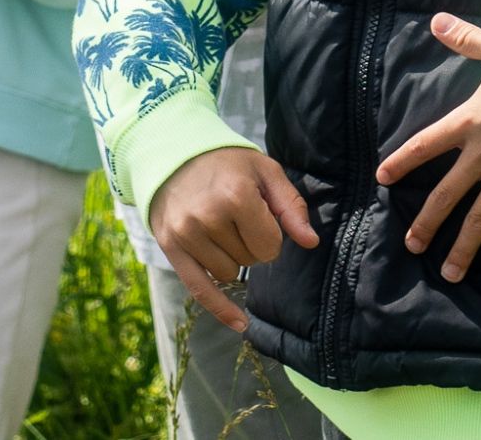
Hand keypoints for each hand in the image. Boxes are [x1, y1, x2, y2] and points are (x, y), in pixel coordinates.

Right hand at [150, 147, 318, 332]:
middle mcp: (208, 216)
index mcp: (236, 195)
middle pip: (249, 261)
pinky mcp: (170, 247)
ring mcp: (186, 234)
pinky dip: (221, 309)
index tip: (261, 216)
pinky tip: (240, 324)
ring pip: (228, 274)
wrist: (173, 155)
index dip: (272, 235)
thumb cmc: (226, 164)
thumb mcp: (265, 171)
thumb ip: (291, 206)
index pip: (270, 245)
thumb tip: (310, 242)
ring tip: (220, 227)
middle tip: (236, 216)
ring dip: (232, 259)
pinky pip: (199, 289)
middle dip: (250, 244)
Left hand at [375, 13, 480, 281]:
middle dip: (427, 222)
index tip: (382, 178)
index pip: (425, 144)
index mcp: (467, 125)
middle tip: (411, 246)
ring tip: (450, 275)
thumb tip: (436, 20)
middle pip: (447, 195)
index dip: (403, 160)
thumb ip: (465, 39)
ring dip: (465, 248)